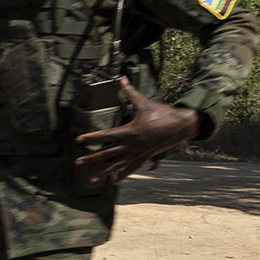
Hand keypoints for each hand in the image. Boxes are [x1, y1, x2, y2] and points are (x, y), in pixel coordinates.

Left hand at [74, 78, 198, 188]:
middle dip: (91, 158)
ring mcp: (138, 153)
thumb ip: (130, 92)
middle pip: (107, 154)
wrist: (182, 126)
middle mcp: (131, 145)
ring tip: (92, 181)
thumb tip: (122, 77)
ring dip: (104, 173)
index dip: (91, 137)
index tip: (78, 140)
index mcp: (129, 132)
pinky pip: (131, 168)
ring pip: (117, 165)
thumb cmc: (163, 113)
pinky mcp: (145, 157)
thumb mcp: (144, 103)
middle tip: (77, 162)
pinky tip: (115, 182)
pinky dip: (123, 175)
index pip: (105, 136)